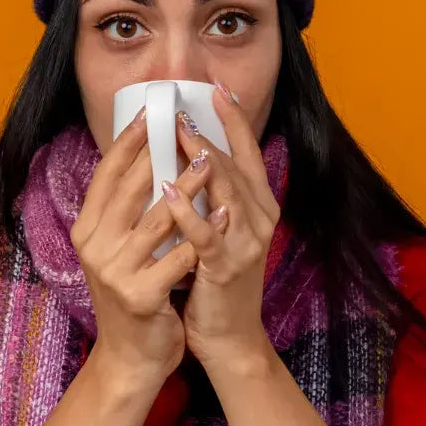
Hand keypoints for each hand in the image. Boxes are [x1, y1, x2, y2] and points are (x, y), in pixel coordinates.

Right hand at [70, 111, 200, 391]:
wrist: (132, 356)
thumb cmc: (135, 291)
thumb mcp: (120, 247)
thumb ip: (128, 208)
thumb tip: (150, 155)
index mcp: (88, 229)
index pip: (106, 175)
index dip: (127, 140)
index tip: (149, 109)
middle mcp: (95, 247)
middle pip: (128, 190)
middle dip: (160, 154)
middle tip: (186, 126)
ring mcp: (115, 273)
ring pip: (156, 222)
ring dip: (186, 189)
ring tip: (210, 163)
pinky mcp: (140, 297)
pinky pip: (176, 260)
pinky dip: (201, 236)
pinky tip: (223, 217)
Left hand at [160, 82, 281, 374]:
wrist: (230, 337)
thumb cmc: (217, 278)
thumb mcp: (219, 228)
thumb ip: (211, 192)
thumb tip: (185, 150)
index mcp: (259, 205)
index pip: (248, 151)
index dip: (234, 118)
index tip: (216, 87)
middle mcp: (259, 218)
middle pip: (233, 163)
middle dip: (205, 132)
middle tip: (177, 106)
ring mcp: (246, 242)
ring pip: (223, 190)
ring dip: (197, 159)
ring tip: (173, 132)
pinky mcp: (226, 267)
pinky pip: (205, 233)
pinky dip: (186, 210)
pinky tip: (166, 190)